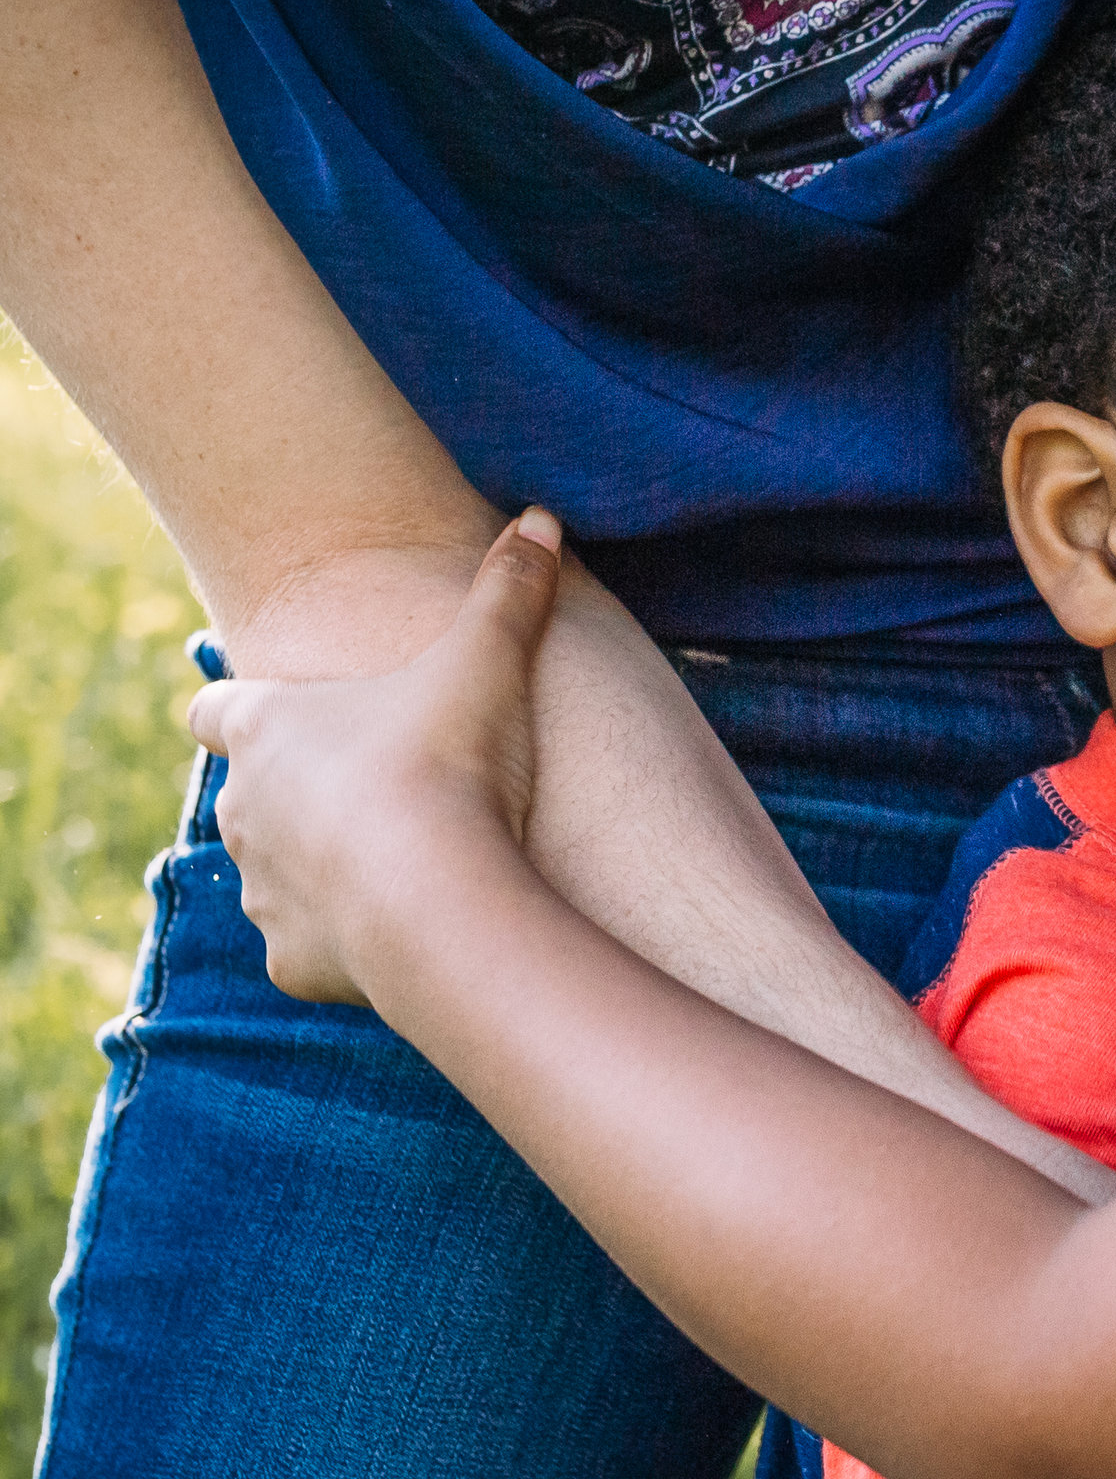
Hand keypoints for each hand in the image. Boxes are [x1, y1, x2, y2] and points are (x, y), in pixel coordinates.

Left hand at [187, 509, 563, 1002]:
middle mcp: (242, 809)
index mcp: (268, 730)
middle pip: (247, 798)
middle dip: (300, 798)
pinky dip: (347, 945)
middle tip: (378, 798)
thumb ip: (508, 591)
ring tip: (402, 871)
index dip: (237, 709)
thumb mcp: (487, 661)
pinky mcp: (294, 961)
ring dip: (324, 872)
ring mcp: (264, 891)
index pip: (213, 711)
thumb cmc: (447, 767)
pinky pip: (312, 951)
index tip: (275, 714)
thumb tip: (539, 516)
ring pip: (277, 877)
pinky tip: (406, 934)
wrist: (438, 901)